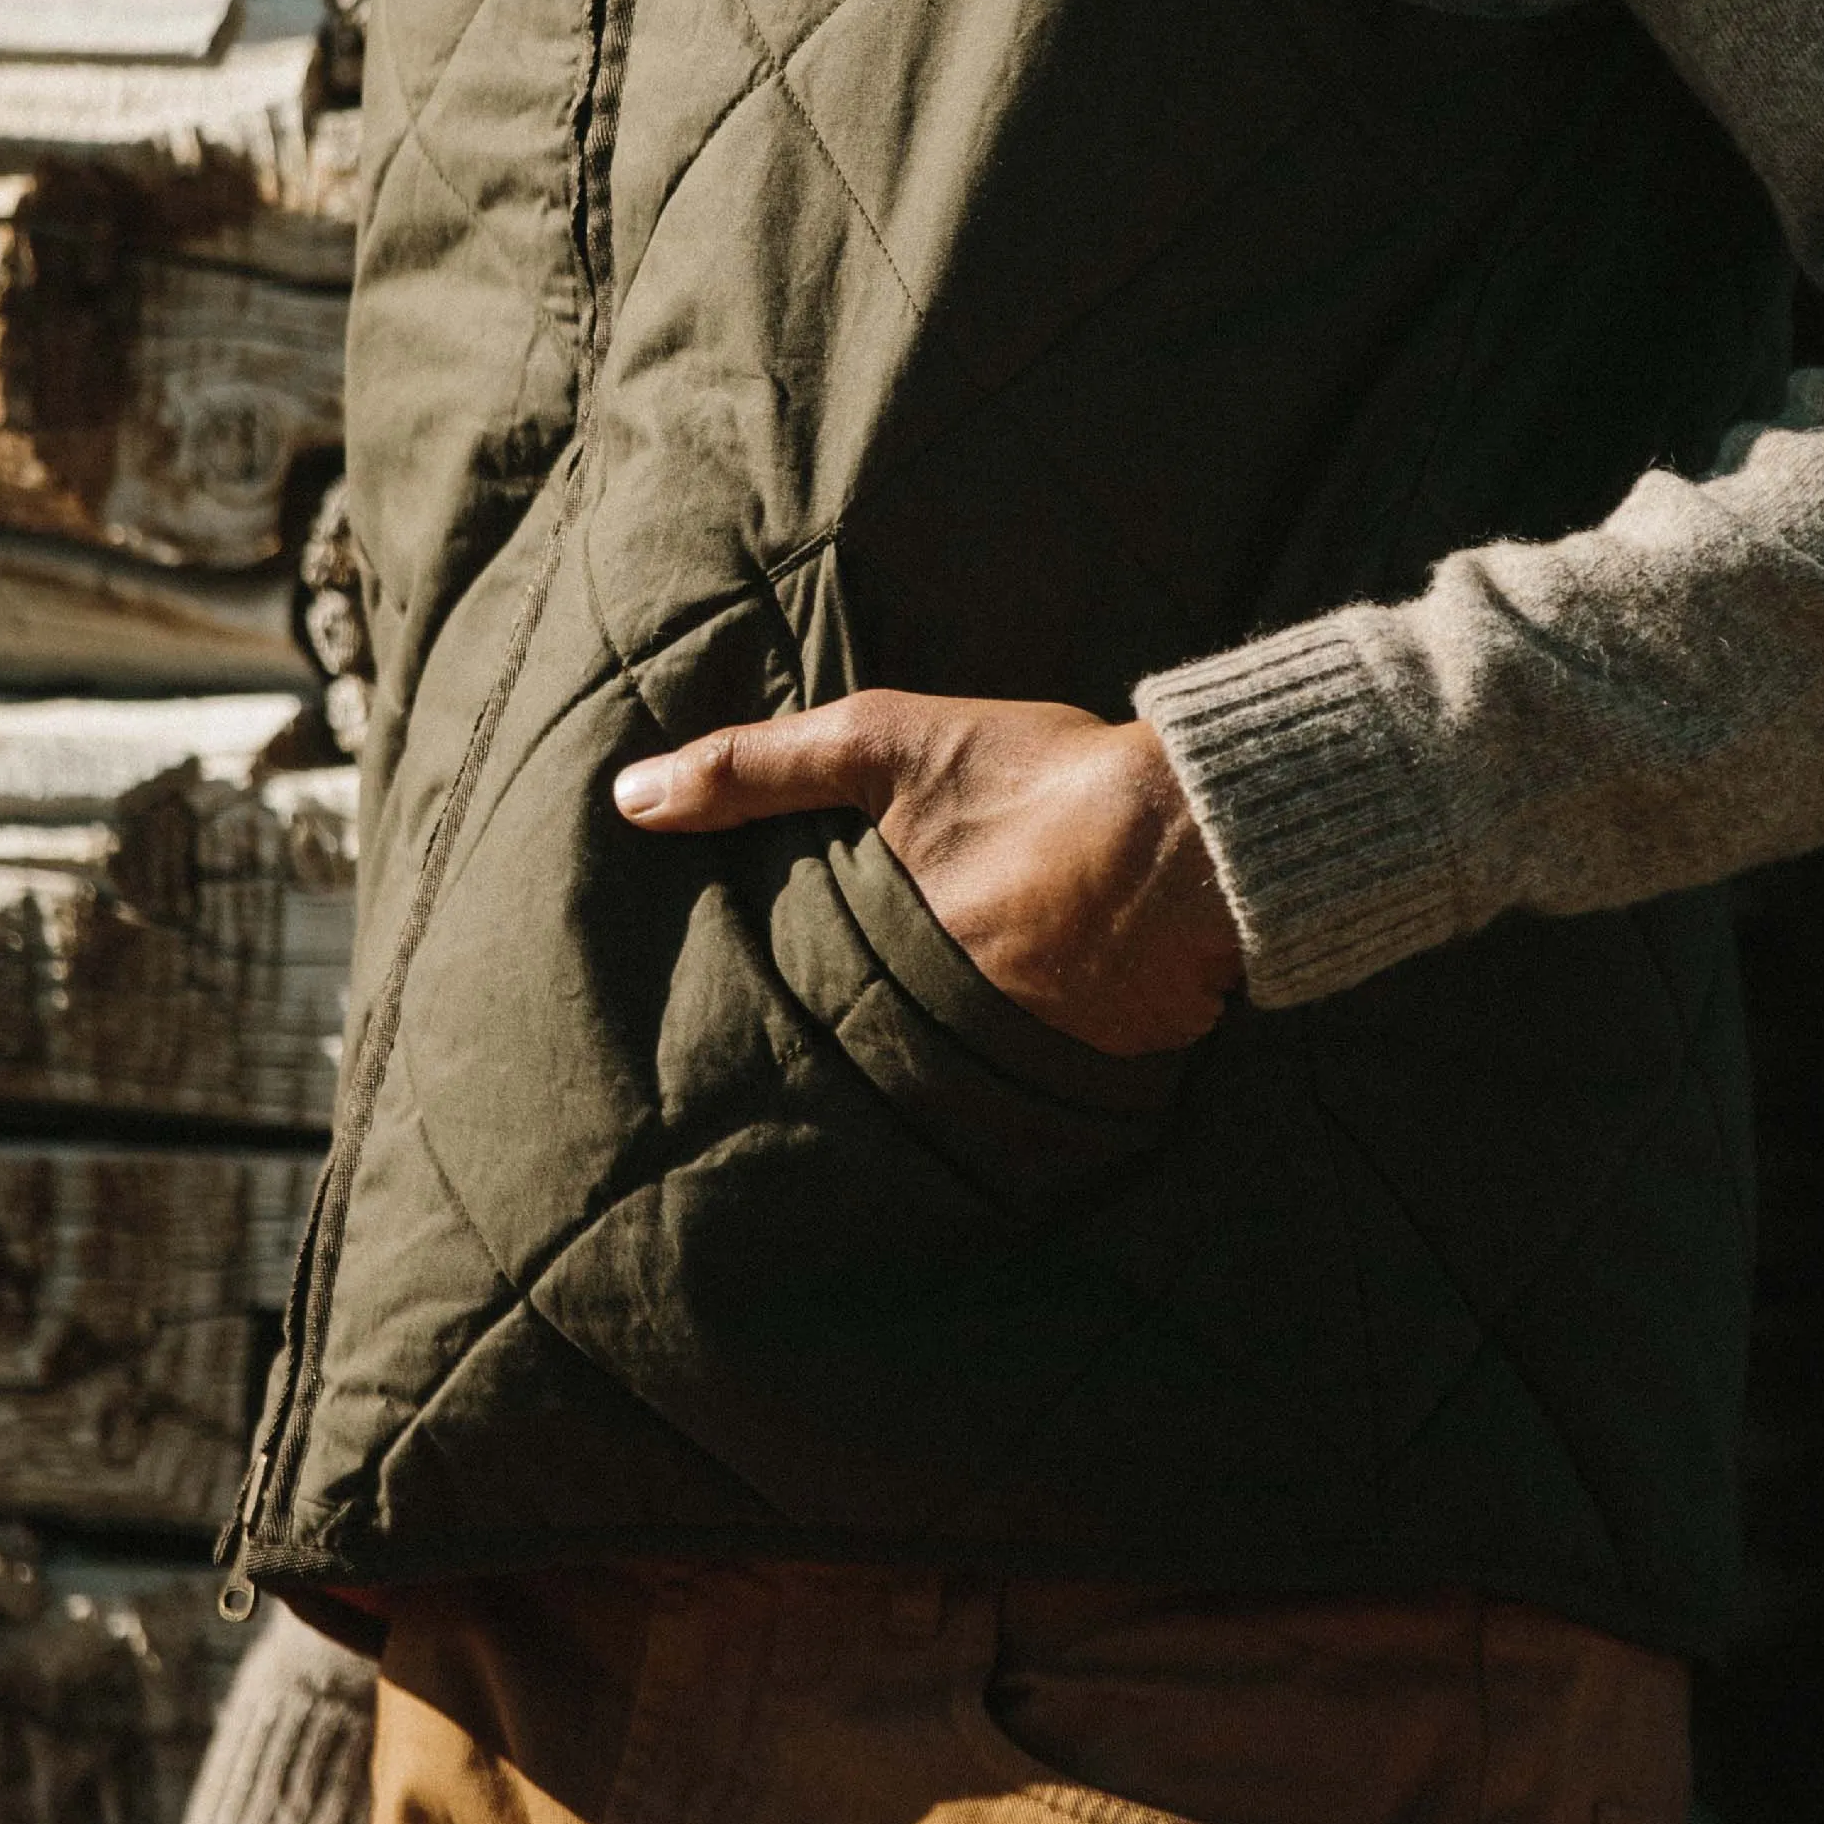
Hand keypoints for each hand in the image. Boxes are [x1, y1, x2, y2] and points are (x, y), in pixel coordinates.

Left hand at [612, 690, 1242, 1055]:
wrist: (1195, 831)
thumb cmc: (1036, 779)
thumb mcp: (885, 743)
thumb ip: (757, 768)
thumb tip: (627, 800)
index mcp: (883, 953)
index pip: (799, 1008)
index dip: (768, 1013)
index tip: (727, 1026)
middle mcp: (938, 1025)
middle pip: (864, 1051)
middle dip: (838, 1050)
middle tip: (794, 1059)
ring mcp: (1013, 1059)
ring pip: (938, 1071)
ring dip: (920, 1062)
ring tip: (887, 1057)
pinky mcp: (1087, 1075)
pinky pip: (1025, 1081)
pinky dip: (1010, 1065)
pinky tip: (1003, 1046)